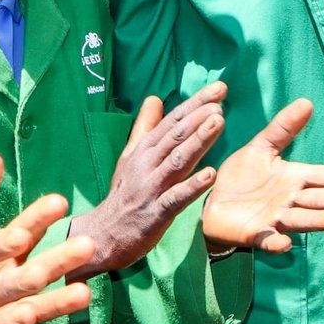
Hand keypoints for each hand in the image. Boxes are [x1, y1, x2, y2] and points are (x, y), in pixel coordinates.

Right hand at [71, 86, 225, 276]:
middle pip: (175, 136)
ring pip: (177, 161)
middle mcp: (146, 164)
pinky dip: (192, 186)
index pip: (173, 122)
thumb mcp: (131, 157)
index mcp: (144, 150)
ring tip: (219, 122)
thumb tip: (154, 98)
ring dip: (199, 141)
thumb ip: (145, 128)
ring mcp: (150, 188)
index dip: (195, 103)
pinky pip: (176, 198)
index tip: (219, 88)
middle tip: (220, 100)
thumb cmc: (123, 194)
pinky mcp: (155, 213)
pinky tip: (211, 174)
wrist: (102, 235)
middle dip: (198, 116)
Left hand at [202, 101, 323, 252]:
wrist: (213, 203)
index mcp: (294, 178)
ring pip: (299, 219)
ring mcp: (274, 219)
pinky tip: (285, 244)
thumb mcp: (261, 147)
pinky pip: (267, 240)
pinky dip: (276, 243)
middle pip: (318, 199)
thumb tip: (307, 102)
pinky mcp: (255, 235)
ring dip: (316, 221)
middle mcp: (290, 200)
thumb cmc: (242, 176)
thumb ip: (283, 127)